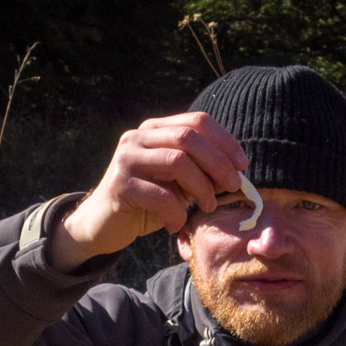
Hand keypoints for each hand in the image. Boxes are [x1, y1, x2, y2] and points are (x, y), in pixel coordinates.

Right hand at [48, 112, 247, 270]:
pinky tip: (177, 224)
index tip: (242, 164)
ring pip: (177, 162)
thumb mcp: (176, 182)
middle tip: (233, 186)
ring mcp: (126, 159)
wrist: (102, 225)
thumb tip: (236, 170)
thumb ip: (199, 170)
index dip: (224, 140)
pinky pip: (161, 196)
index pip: (196, 121)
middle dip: (218, 163)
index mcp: (154, 130)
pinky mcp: (120, 186)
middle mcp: (138, 138)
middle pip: (188, 138)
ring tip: (208, 207)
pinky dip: (177, 213)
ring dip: (202, 187)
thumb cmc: (146, 203)